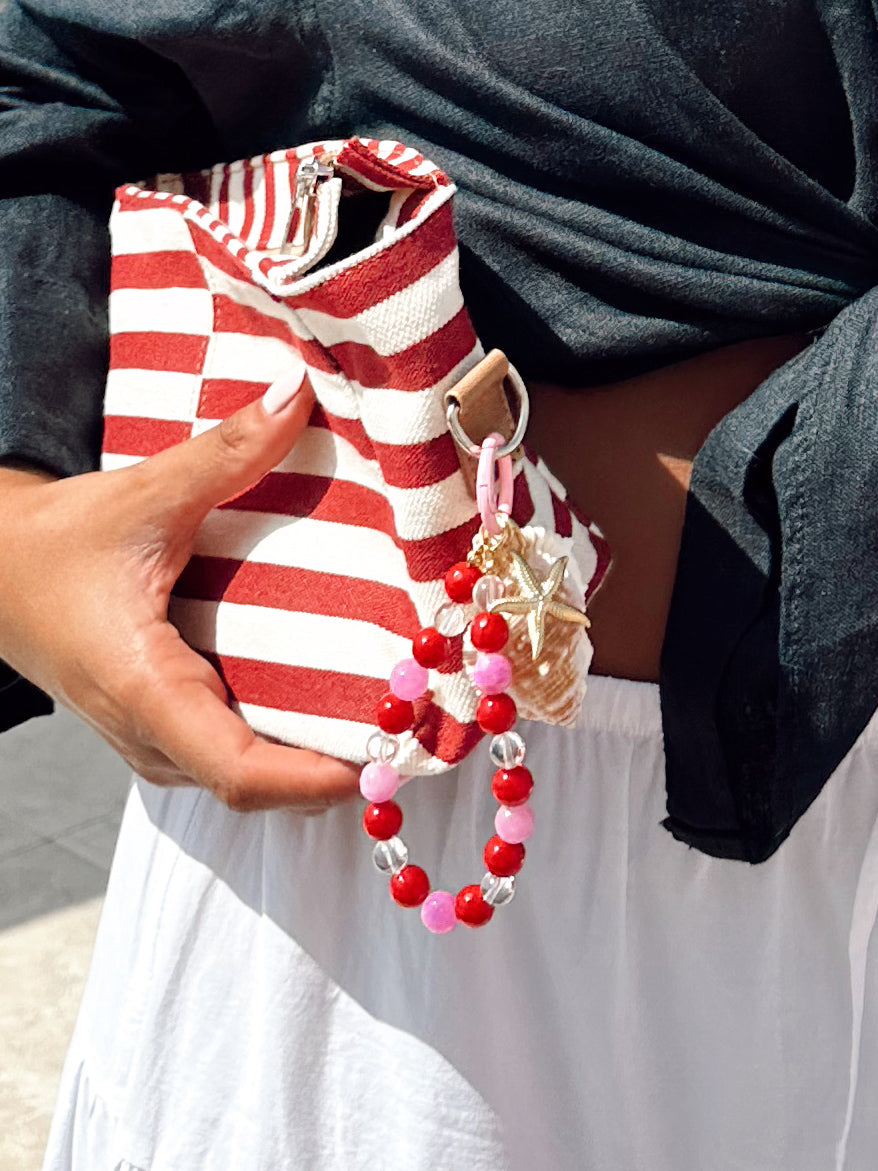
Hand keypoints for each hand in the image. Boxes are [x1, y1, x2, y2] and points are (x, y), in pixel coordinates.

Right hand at [0, 376, 360, 810]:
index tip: (386, 757)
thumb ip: (223, 452)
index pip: (237, 771)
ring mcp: (157, 741)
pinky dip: (287, 744)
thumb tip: (293, 394)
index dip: (315, 779)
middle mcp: (152, 734)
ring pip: (247, 779)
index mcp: (143, 687)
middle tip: (414, 728)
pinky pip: (234, 755)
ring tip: (388, 717)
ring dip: (314, 761)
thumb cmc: (57, 543)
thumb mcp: (141, 494)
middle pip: (256, 788)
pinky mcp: (165, 729)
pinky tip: (335, 703)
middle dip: (334, 771)